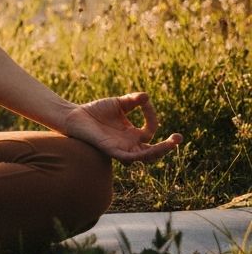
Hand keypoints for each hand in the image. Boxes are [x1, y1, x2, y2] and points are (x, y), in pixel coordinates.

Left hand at [62, 92, 182, 162]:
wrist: (75, 115)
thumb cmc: (95, 111)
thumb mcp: (118, 104)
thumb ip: (133, 101)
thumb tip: (146, 96)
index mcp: (132, 134)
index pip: (151, 129)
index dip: (151, 115)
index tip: (145, 101)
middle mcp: (130, 144)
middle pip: (154, 151)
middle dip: (168, 146)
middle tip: (179, 138)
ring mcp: (122, 149)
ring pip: (145, 157)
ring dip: (159, 152)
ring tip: (170, 144)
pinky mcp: (111, 151)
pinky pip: (128, 158)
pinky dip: (140, 155)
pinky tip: (149, 149)